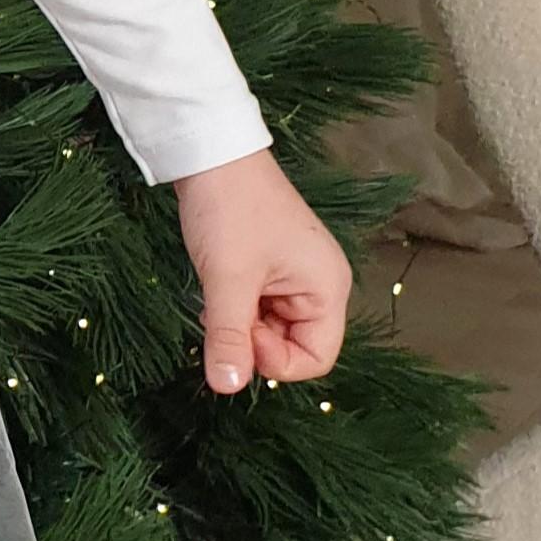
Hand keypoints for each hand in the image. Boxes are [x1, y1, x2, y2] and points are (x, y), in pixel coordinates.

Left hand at [172, 145, 349, 393]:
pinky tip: (217, 287)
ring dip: (241, 324)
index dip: (274, 360)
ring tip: (219, 294)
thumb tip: (227, 387)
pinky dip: (236, 307)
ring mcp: (295, 276)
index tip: (240, 332)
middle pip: (294, 346)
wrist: (211, 153)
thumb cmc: (230, 210)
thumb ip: (229, 336)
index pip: (316, 359)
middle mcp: (320, 285)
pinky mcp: (271, 267)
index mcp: (328, 288)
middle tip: (223, 312)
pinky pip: (258, 308)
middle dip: (255, 340)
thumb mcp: (227, 279)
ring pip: (272, 328)